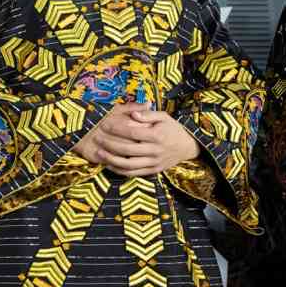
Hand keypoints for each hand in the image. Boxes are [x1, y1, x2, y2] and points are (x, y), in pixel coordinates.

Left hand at [73, 102, 198, 176]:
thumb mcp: (164, 117)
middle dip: (110, 144)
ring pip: (129, 165)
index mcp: (157, 136)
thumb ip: (148, 115)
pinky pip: (133, 173)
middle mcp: (155, 151)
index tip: (104, 124)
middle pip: (128, 149)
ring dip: (111, 160)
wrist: (188, 147)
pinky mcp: (153, 171)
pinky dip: (119, 170)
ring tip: (99, 152)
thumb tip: (133, 114)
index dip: (117, 128)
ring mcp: (154, 163)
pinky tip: (108, 164)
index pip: (133, 132)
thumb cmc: (173, 129)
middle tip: (97, 138)